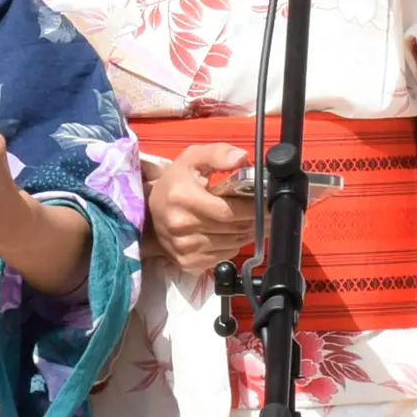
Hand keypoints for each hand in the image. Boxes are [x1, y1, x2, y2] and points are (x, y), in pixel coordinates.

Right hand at [142, 143, 259, 276]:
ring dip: (246, 233)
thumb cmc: (175, 182)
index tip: (266, 203)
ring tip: (252, 222)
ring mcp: (184, 248)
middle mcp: (182, 226)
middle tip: (265, 213)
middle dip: (254, 221)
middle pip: (233, 229)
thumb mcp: (193, 158)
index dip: (252, 208)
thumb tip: (242, 158)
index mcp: (184, 197)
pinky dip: (233, 245)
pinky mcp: (188, 263)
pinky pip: (224, 256)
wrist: (149, 211)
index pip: (229, 210)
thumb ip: (218, 154)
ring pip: (232, 244)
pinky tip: (231, 233)